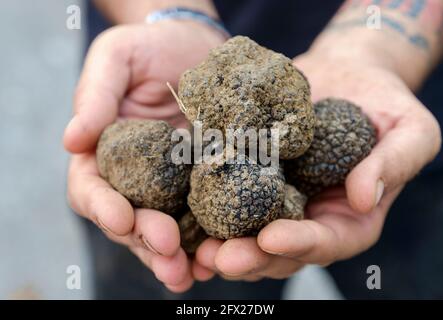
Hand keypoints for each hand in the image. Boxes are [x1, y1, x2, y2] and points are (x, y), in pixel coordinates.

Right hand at [64, 21, 224, 291]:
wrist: (197, 48)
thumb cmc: (150, 49)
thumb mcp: (117, 58)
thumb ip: (94, 95)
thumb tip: (72, 141)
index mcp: (104, 153)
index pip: (92, 189)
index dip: (102, 207)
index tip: (121, 218)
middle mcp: (134, 178)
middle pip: (129, 221)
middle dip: (145, 241)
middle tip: (167, 256)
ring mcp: (169, 186)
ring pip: (164, 230)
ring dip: (174, 256)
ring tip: (191, 273)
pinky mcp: (203, 186)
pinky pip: (201, 219)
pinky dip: (205, 241)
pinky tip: (216, 257)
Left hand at [194, 51, 441, 280]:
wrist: (344, 76)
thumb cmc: (384, 104)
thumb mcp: (409, 131)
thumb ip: (394, 165)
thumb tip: (364, 198)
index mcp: (346, 218)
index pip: (325, 241)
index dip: (299, 245)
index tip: (270, 238)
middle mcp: (306, 217)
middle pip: (279, 250)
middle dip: (250, 257)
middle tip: (219, 257)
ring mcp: (275, 200)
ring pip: (246, 233)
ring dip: (221, 244)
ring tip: (196, 247)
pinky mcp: (249, 177)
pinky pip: (226, 196)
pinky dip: (205, 207)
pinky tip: (184, 212)